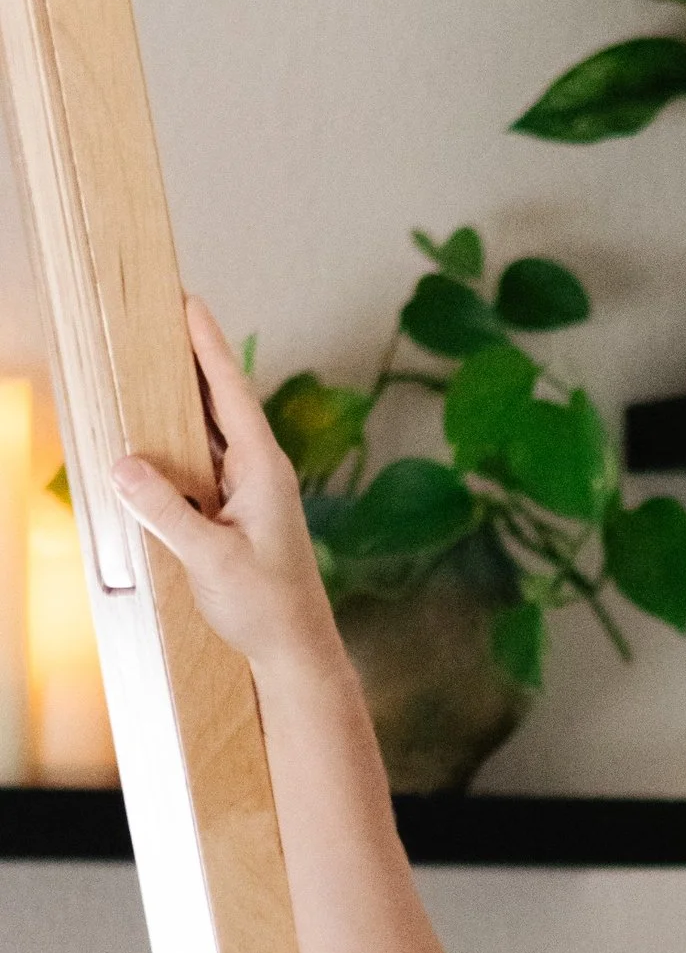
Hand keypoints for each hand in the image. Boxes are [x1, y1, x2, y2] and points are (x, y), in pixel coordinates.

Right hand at [113, 299, 336, 677]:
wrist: (295, 651)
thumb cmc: (266, 606)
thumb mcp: (211, 557)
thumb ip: (166, 512)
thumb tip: (123, 465)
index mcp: (263, 470)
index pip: (230, 392)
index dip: (207, 345)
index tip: (189, 302)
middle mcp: (260, 471)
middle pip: (220, 401)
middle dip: (191, 358)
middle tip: (161, 315)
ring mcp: (249, 491)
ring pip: (210, 431)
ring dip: (183, 397)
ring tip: (152, 359)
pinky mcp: (236, 511)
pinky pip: (204, 462)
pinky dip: (180, 440)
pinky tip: (157, 430)